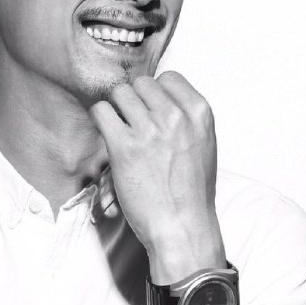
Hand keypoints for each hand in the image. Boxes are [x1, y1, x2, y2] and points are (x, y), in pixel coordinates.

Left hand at [90, 71, 225, 281]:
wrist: (182, 226)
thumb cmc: (192, 190)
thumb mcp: (204, 143)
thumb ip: (186, 116)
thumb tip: (158, 95)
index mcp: (199, 112)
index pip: (168, 77)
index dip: (156, 93)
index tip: (152, 110)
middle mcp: (175, 116)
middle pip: (141, 84)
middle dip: (135, 100)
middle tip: (134, 123)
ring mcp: (149, 130)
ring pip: (119, 94)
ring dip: (117, 110)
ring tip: (122, 130)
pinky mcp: (124, 146)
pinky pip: (101, 112)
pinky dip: (101, 120)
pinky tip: (109, 136)